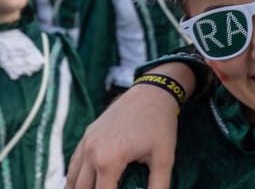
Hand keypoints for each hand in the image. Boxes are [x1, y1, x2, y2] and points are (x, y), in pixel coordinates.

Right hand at [67, 60, 197, 188]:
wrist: (152, 93)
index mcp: (108, 161)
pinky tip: (82, 186)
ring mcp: (86, 143)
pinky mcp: (87, 135)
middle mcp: (91, 153)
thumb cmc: (160, 125)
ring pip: (72, 180)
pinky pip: (74, 164)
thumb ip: (158, 185)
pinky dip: (74, 179)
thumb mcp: (164, 158)